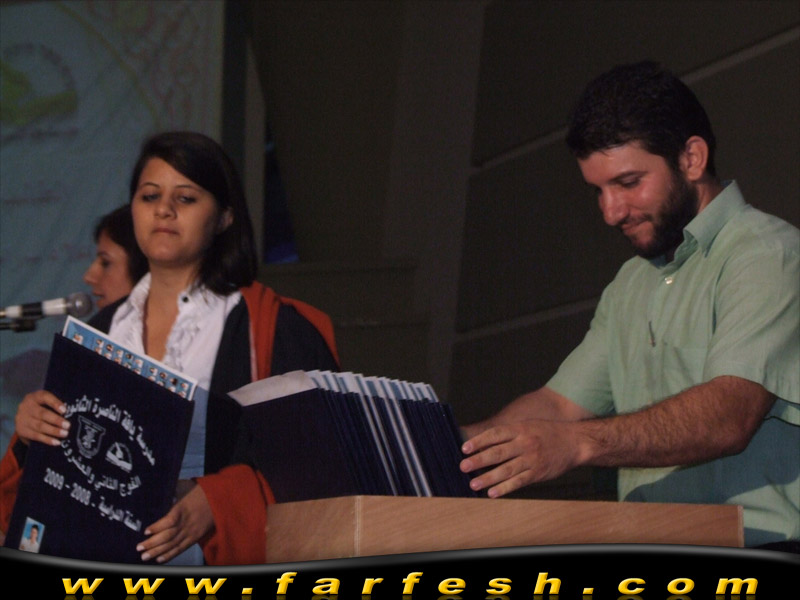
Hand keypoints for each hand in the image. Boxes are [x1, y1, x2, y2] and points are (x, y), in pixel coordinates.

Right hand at [15, 390, 68, 445]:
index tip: (65, 410)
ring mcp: (22, 419)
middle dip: (56, 420)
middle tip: (68, 426)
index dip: (55, 403)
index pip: (44, 397)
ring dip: (53, 431)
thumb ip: (56, 405)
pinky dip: (47, 439)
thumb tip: (74, 412)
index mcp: (35, 397)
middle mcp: (26, 406)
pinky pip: (35, 436)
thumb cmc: (42, 408)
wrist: (24, 419)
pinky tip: (56, 442)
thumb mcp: (46, 403)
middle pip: (42, 413)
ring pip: (39, 426)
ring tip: (65, 434)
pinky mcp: (21, 430)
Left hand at [137, 483, 214, 562]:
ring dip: (158, 552)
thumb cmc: (200, 491)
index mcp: (183, 508)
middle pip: (169, 535)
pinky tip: (160, 559)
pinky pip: (182, 548)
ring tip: (145, 557)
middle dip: (153, 543)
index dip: (157, 527)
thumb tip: (155, 488)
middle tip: (139, 548)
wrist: (219, 499)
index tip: (145, 531)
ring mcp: (191, 531)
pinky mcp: (195, 537)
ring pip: (173, 544)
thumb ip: (171, 489)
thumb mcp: (185, 486)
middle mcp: (187, 522)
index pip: (170, 520)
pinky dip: (171, 555)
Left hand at [460, 420, 582, 497]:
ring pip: (506, 470)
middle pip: (498, 453)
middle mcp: (525, 443)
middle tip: (463, 466)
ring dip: (488, 478)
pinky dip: (504, 488)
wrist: (575, 442)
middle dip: (478, 460)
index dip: (479, 441)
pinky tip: (492, 493)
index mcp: (520, 429)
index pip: (495, 434)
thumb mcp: (528, 424)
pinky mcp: (538, 473)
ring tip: (473, 484)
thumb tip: (485, 441)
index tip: (464, 448)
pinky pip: (519, 482)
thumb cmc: (548, 432)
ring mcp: (532, 459)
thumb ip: (509, 432)